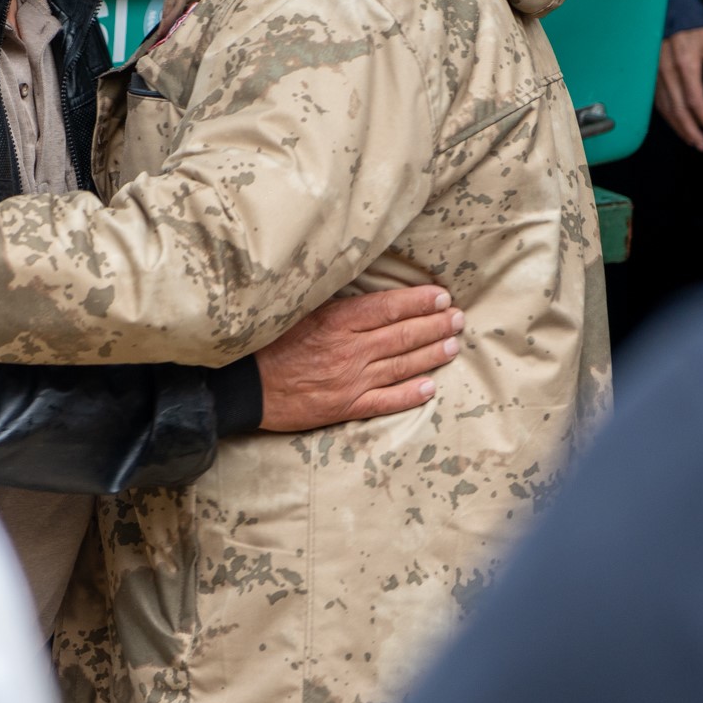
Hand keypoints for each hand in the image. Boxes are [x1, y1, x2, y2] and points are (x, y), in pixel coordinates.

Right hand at [256, 286, 463, 431]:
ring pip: (401, 366)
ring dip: (431, 355)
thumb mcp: (297, 313)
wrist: (244, 387)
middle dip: (435, 326)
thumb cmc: (267, 344)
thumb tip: (364, 296)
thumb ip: (332, 307)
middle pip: (402, 335)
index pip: (388, 308)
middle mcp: (349, 350)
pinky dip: (409, 394)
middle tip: (457, 319)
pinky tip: (429, 388)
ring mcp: (350, 380)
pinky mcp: (345, 406)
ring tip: (452, 346)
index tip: (441, 296)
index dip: (418, 302)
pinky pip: (386, 401)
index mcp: (336, 321)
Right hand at [654, 28, 702, 150]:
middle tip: (702, 144)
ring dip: (679, 127)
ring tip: (692, 141)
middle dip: (691, 130)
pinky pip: (658, 103)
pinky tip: (677, 125)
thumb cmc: (696, 33)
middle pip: (678, 109)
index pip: (694, 100)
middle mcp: (668, 74)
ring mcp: (657, 77)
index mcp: (685, 66)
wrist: (672, 18)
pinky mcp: (652, 78)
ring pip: (666, 109)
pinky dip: (668, 118)